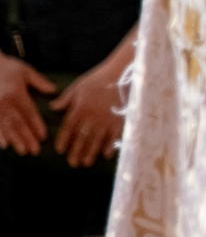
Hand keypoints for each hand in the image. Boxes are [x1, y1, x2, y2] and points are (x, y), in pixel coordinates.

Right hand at [0, 58, 57, 155]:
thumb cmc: (9, 68)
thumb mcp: (26, 71)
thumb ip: (40, 82)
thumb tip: (54, 91)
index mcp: (17, 93)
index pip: (29, 112)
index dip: (36, 125)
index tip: (43, 137)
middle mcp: (5, 102)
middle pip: (18, 122)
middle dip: (27, 137)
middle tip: (35, 150)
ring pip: (6, 126)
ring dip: (15, 140)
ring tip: (23, 151)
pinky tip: (4, 145)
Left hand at [51, 38, 130, 167]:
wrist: (121, 73)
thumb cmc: (99, 78)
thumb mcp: (78, 86)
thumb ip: (65, 99)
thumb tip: (53, 108)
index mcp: (80, 108)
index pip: (68, 128)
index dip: (63, 140)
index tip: (60, 151)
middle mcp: (91, 116)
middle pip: (81, 137)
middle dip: (76, 151)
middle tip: (72, 163)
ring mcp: (106, 119)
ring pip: (96, 139)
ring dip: (90, 152)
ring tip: (86, 162)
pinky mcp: (120, 119)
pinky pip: (114, 136)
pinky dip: (110, 145)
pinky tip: (106, 154)